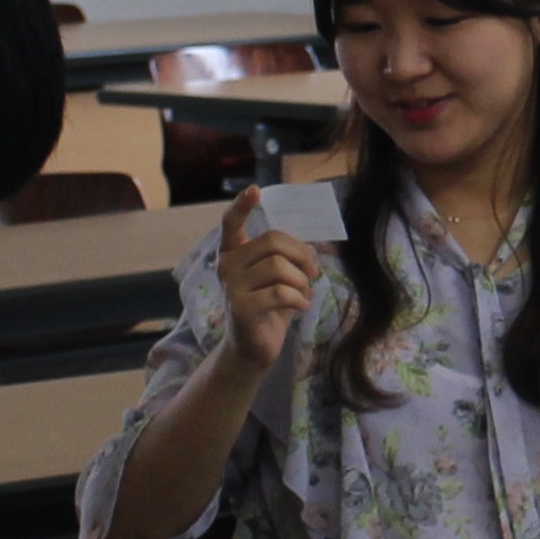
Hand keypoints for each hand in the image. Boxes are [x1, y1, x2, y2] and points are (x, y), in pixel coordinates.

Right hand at [213, 189, 319, 374]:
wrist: (252, 348)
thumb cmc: (268, 306)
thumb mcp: (277, 277)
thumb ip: (285, 257)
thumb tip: (313, 247)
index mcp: (233, 252)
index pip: (231, 222)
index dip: (242, 205)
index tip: (255, 190)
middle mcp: (226, 265)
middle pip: (273, 241)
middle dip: (301, 255)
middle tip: (313, 272)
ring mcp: (231, 286)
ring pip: (279, 267)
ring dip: (302, 281)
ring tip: (303, 294)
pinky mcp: (241, 308)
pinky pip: (281, 292)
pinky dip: (299, 299)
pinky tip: (301, 307)